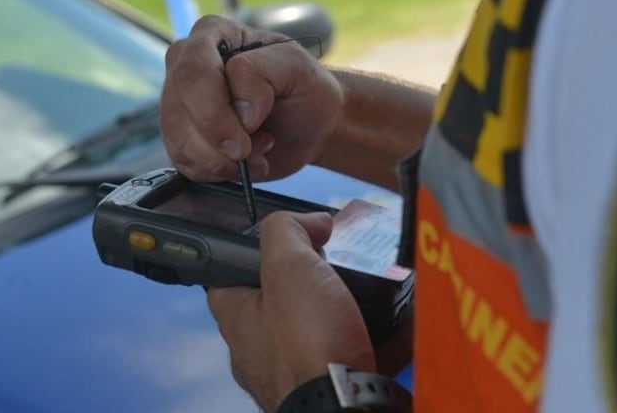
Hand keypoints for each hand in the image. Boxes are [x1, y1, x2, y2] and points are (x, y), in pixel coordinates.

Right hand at [161, 15, 343, 181]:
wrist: (311, 126)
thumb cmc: (304, 89)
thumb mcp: (296, 68)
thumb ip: (261, 73)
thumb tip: (238, 108)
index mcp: (212, 35)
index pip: (193, 70)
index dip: (216, 106)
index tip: (250, 125)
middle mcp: (187, 66)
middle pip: (178, 106)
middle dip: (218, 137)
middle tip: (249, 149)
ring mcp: (182, 105)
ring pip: (179, 140)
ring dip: (222, 158)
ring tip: (257, 150)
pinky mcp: (185, 140)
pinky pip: (186, 163)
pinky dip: (220, 171)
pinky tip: (245, 163)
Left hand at [208, 212, 374, 411]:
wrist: (344, 406)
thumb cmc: (306, 341)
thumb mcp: (288, 265)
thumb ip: (288, 231)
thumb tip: (311, 222)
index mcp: (239, 320)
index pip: (226, 278)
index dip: (249, 253)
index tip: (281, 242)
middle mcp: (258, 350)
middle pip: (277, 303)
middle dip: (306, 282)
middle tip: (334, 263)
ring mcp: (292, 373)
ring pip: (314, 330)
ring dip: (337, 309)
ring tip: (365, 289)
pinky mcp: (327, 386)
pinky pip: (346, 354)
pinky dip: (367, 337)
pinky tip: (390, 321)